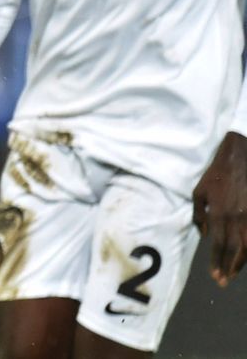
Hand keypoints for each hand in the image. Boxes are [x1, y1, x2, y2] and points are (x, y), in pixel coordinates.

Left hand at [193, 131, 246, 286]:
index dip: (217, 263)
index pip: (219, 246)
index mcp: (219, 214)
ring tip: (233, 274)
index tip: (215, 277)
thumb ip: (199, 215)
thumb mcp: (199, 192)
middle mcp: (236, 219)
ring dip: (241, 263)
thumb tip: (206, 234)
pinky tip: (246, 257)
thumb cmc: (217, 174)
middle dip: (228, 268)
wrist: (240, 158)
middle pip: (234, 251)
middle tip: (223, 282)